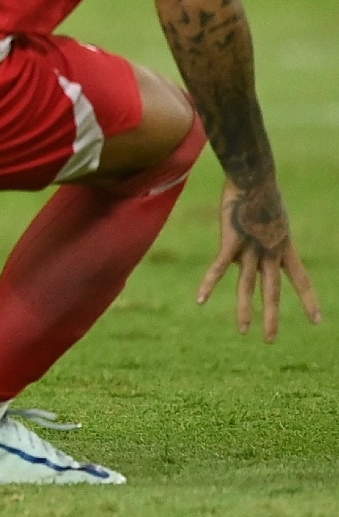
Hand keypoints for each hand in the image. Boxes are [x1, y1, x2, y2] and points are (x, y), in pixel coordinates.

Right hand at [197, 177, 321, 341]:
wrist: (253, 176)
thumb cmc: (260, 191)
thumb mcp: (268, 217)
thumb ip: (253, 243)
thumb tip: (235, 264)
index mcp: (284, 247)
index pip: (301, 280)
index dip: (309, 300)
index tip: (317, 321)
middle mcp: (270, 252)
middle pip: (272, 291)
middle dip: (272, 317)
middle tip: (270, 340)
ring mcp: (252, 249)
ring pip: (248, 286)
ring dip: (246, 310)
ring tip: (245, 332)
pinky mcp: (231, 242)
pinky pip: (218, 268)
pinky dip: (208, 284)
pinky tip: (200, 300)